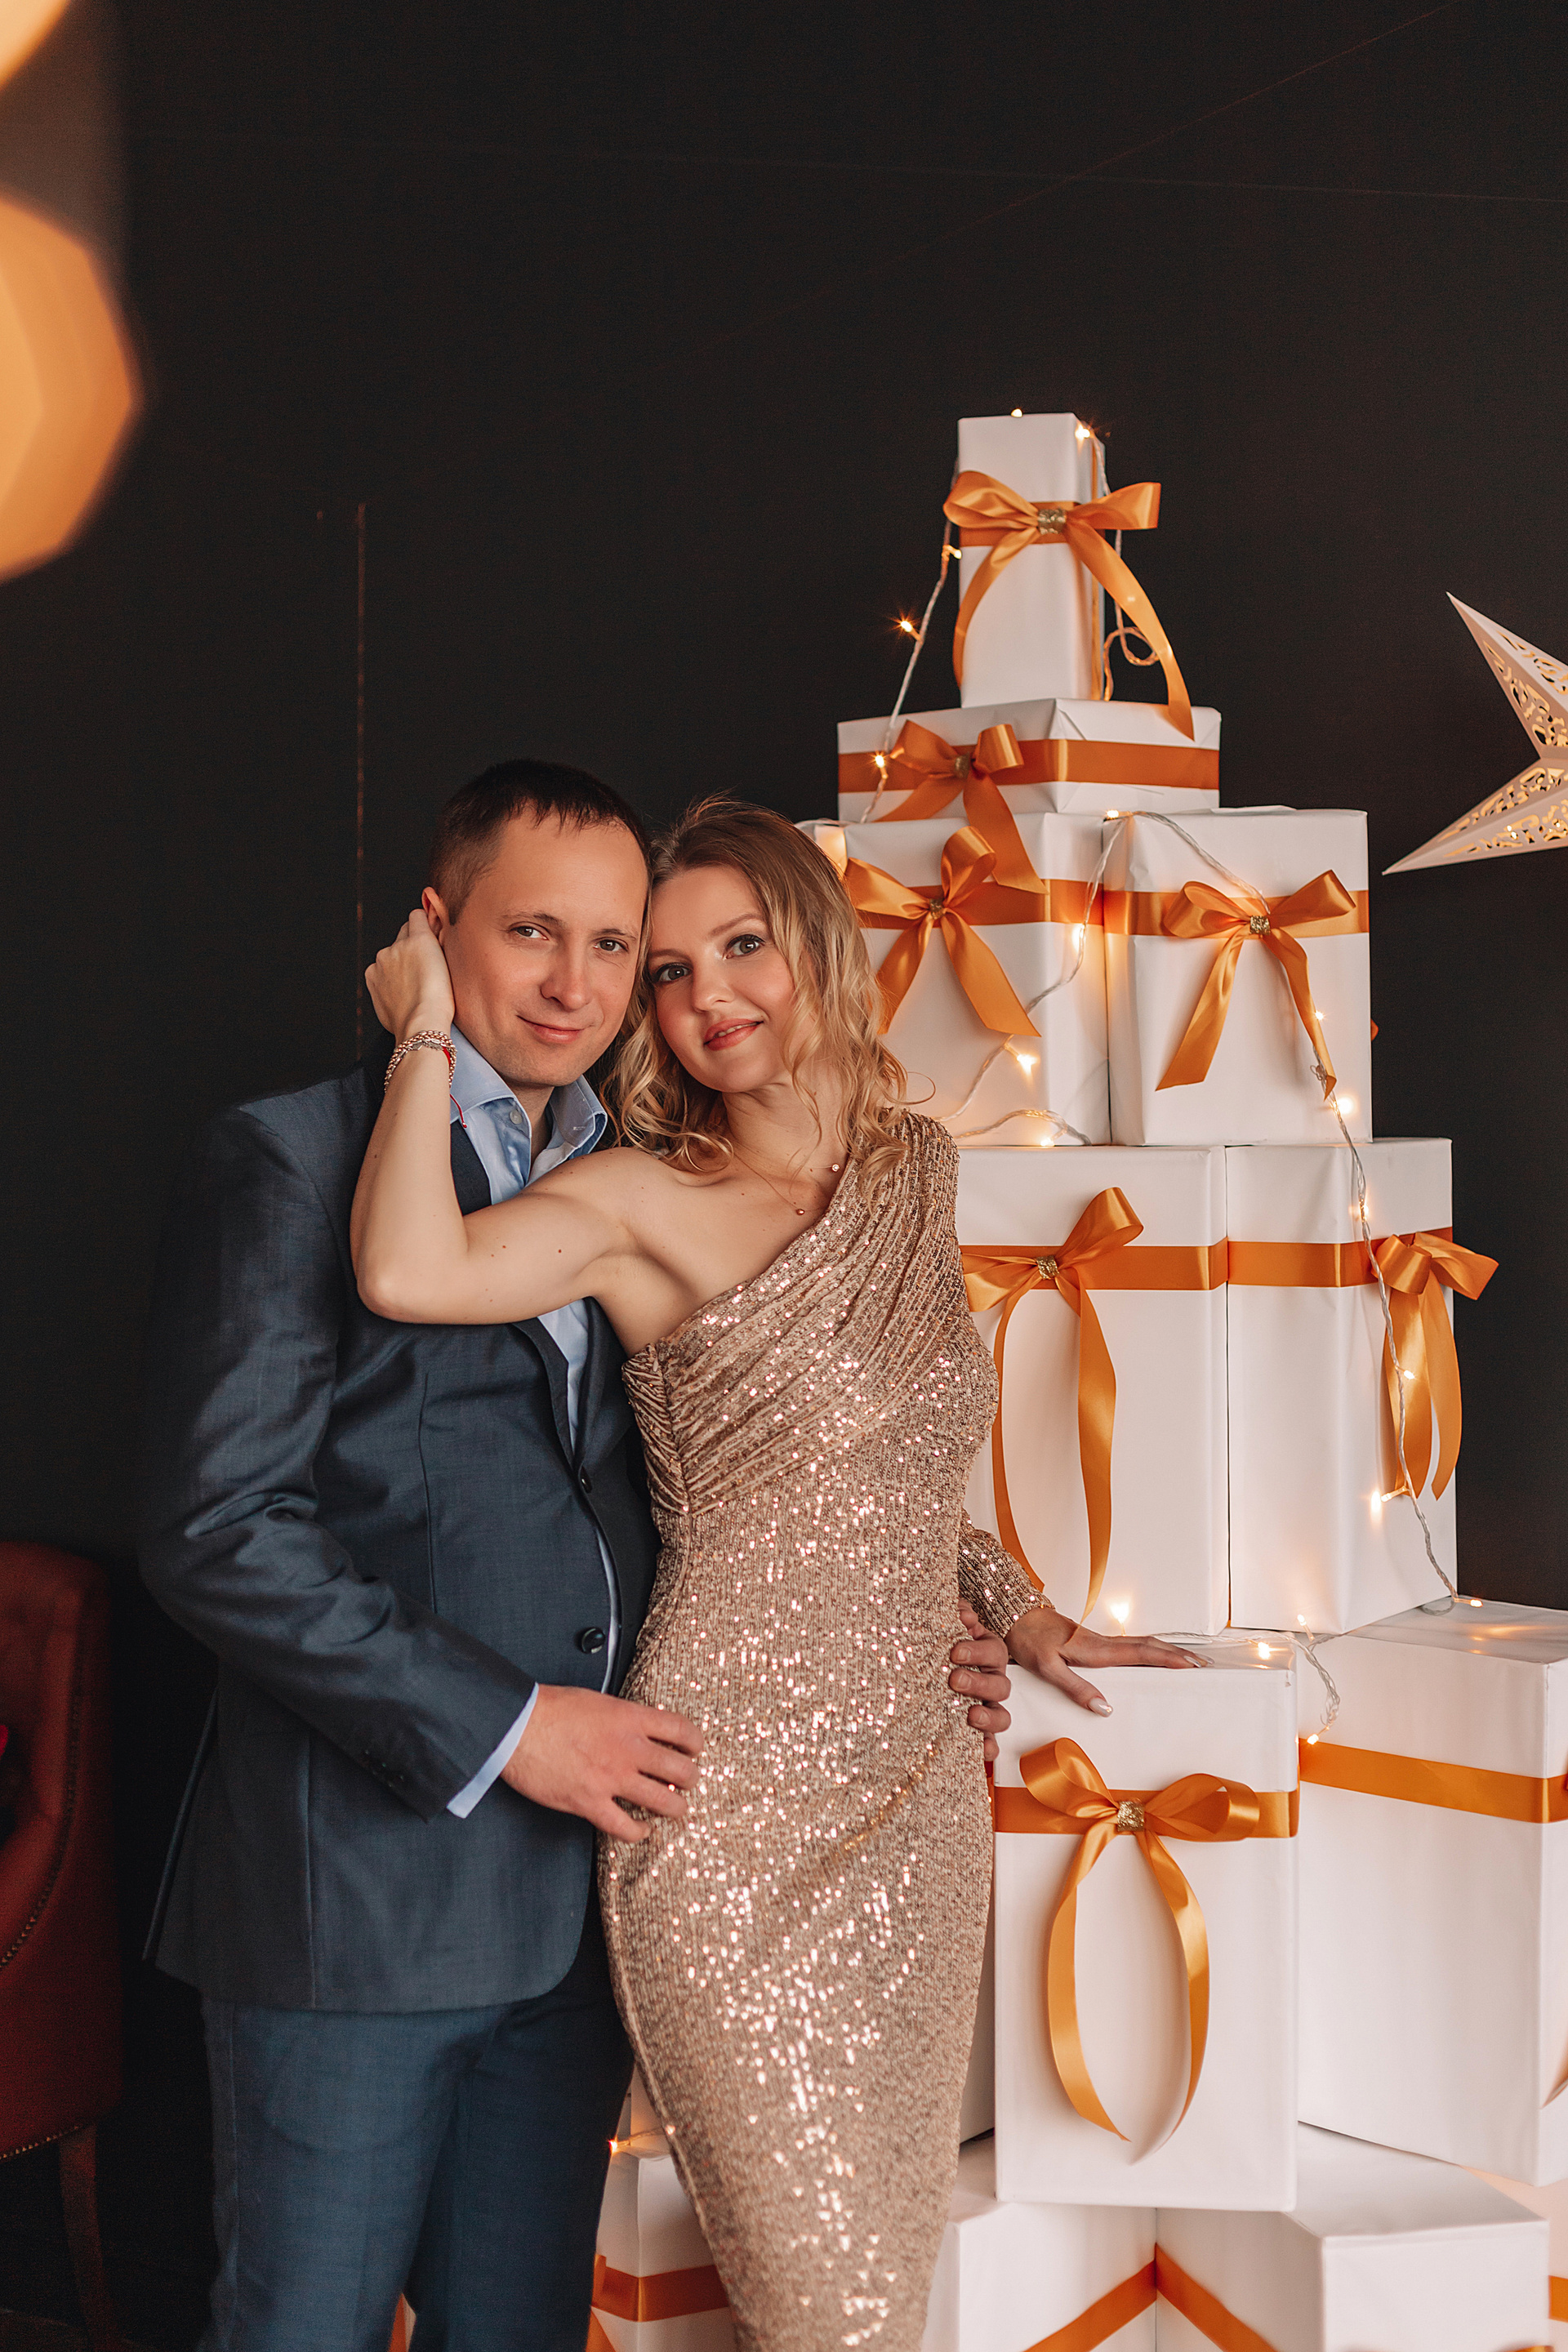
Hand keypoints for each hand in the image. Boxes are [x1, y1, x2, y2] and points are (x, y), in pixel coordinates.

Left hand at [366, 908, 454, 1040]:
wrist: (421, 1025)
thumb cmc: (441, 1001)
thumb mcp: (448, 965)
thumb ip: (435, 943)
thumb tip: (430, 932)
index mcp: (420, 938)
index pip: (417, 915)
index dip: (423, 925)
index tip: (428, 934)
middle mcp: (397, 944)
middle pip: (403, 934)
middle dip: (411, 944)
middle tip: (422, 966)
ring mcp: (381, 960)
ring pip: (391, 953)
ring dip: (398, 962)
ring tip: (412, 984)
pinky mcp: (371, 976)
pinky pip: (379, 969)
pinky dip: (387, 977)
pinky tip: (400, 991)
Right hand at [500, 1684, 704, 1841]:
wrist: (517, 1726)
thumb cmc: (550, 1709)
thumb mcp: (597, 1701)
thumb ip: (622, 1718)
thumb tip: (635, 1729)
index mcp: (631, 1718)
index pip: (681, 1730)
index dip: (695, 1742)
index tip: (695, 1749)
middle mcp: (629, 1749)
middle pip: (681, 1770)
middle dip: (690, 1779)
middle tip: (687, 1782)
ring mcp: (612, 1778)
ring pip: (664, 1802)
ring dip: (675, 1808)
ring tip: (676, 1809)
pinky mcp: (590, 1803)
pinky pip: (626, 1827)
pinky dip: (639, 1832)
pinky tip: (642, 1829)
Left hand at [949, 1601, 1010, 1764]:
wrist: (928, 1660)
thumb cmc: (943, 1642)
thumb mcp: (947, 1623)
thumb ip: (955, 1613)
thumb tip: (962, 1613)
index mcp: (988, 1653)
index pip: (993, 1651)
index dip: (976, 1651)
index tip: (954, 1651)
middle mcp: (992, 1680)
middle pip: (999, 1685)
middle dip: (978, 1683)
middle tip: (955, 1680)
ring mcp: (987, 1705)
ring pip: (1001, 1715)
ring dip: (989, 1716)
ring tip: (972, 1715)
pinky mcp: (978, 1728)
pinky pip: (990, 1740)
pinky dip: (988, 1746)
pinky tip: (981, 1750)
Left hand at [1005, 1606, 1207, 1716]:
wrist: (1013, 1617)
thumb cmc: (1028, 1642)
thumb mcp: (1048, 1669)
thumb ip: (1076, 1688)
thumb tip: (1106, 1708)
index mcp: (1096, 1650)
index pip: (1141, 1654)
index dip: (1169, 1660)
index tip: (1193, 1666)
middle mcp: (1102, 1643)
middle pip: (1148, 1646)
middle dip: (1177, 1655)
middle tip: (1203, 1665)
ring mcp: (1097, 1641)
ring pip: (1140, 1643)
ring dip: (1165, 1651)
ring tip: (1187, 1660)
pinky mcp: (1090, 1642)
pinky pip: (1127, 1645)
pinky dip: (1148, 1649)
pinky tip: (1150, 1656)